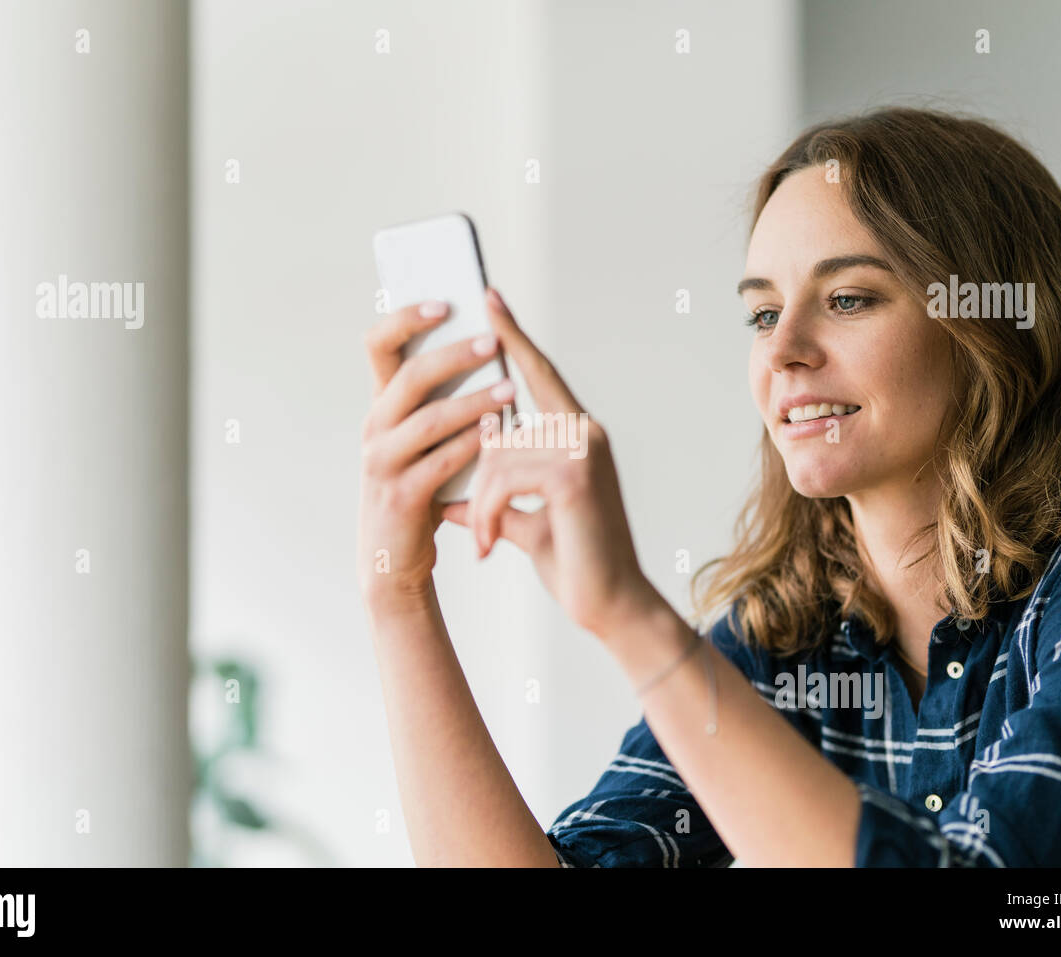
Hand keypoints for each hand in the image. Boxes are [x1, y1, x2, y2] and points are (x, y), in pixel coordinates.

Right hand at [357, 298, 514, 611]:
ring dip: (473, 401)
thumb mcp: (425, 441)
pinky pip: (440, 464)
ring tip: (511, 389)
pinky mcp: (401, 498)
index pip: (379, 345)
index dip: (406, 317)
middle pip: (408, 377)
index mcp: (381, 406)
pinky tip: (500, 435)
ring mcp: (382, 463)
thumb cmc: (421, 492)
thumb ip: (444, 400)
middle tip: (493, 341)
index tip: (446, 300)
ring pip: (428, 420)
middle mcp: (374, 429)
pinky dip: (472, 447)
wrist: (395, 562)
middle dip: (453, 355)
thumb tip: (491, 346)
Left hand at [442, 288, 655, 638]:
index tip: (489, 297)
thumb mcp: (525, 524)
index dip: (513, 335)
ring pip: (496, 455)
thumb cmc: (575, 562)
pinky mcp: (574, 477)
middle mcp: (585, 432)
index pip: (539, 373)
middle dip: (479, 477)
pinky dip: (490, 515)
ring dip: (484, 506)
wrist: (610, 604)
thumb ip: (494, 502)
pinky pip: (503, 478)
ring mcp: (583, 450)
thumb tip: (449, 501)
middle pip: (500, 426)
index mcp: (578, 434)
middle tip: (482, 529)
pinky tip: (494, 547)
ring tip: (491, 544)